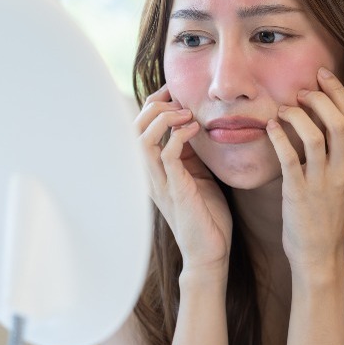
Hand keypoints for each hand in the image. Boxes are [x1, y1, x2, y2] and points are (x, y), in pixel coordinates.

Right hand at [135, 85, 232, 275]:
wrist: (210, 252)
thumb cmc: (206, 216)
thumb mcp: (198, 176)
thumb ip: (191, 154)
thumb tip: (194, 125)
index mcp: (152, 170)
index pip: (139, 128)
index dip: (152, 105)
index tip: (173, 91)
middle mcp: (149, 175)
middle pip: (133, 129)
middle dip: (153, 106)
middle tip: (178, 98)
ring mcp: (159, 183)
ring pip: (142, 139)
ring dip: (163, 119)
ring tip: (185, 112)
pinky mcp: (175, 190)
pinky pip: (166, 155)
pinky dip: (178, 136)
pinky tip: (193, 129)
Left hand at [266, 67, 343, 275]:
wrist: (319, 252)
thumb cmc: (330, 216)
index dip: (338, 93)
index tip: (323, 76)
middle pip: (340, 121)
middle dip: (321, 97)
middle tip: (303, 90)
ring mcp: (322, 183)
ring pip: (316, 136)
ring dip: (298, 115)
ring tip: (285, 109)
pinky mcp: (299, 193)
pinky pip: (289, 157)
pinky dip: (279, 137)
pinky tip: (271, 126)